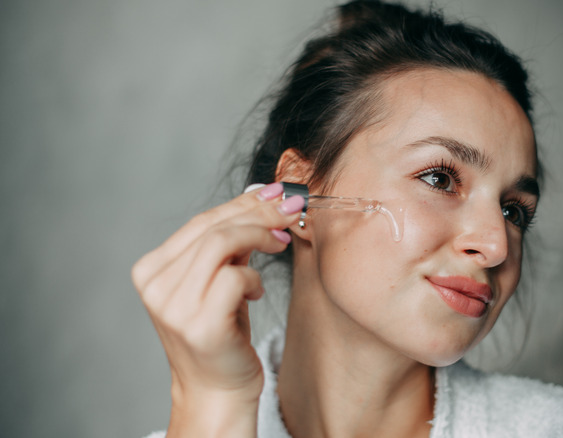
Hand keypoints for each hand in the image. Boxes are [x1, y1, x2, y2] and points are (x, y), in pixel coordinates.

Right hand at [132, 182, 302, 435]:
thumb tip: (264, 194)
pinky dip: (254, 278)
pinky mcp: (199, 325)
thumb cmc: (222, 333)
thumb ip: (231, 242)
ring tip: (280, 243)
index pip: (202, 221)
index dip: (243, 203)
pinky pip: (234, 277)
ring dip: (260, 236)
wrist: (217, 391)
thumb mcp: (219, 280)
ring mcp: (173, 306)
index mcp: (152, 269)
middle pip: (212, 227)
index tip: (277, 194)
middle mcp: (156, 285)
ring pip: (222, 243)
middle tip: (293, 209)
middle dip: (260, 212)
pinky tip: (256, 292)